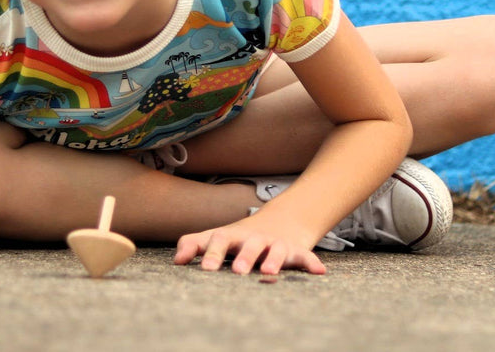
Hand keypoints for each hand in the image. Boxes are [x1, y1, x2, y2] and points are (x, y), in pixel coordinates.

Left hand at [174, 209, 325, 275]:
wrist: (279, 221)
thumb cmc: (240, 238)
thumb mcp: (217, 238)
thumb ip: (194, 245)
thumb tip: (176, 260)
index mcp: (233, 236)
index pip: (219, 241)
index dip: (212, 254)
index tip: (205, 270)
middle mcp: (254, 239)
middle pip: (249, 245)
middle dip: (244, 257)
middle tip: (238, 272)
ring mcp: (275, 244)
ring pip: (276, 250)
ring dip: (273, 260)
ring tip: (269, 273)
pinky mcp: (295, 251)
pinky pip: (305, 257)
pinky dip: (312, 263)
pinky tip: (318, 271)